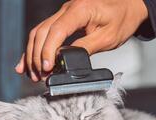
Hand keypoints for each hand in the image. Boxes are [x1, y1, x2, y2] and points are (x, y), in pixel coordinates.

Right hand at [15, 0, 147, 81]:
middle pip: (42, 32)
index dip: (48, 51)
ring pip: (38, 32)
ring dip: (32, 54)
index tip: (47, 68)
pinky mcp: (63, 19)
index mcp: (80, 10)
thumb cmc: (122, 18)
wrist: (129, 5)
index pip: (56, 30)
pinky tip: (26, 62)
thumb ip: (86, 47)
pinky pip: (43, 32)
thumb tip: (66, 60)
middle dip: (37, 56)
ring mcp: (63, 13)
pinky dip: (34, 48)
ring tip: (33, 74)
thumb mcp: (108, 37)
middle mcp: (67, 9)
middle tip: (39, 76)